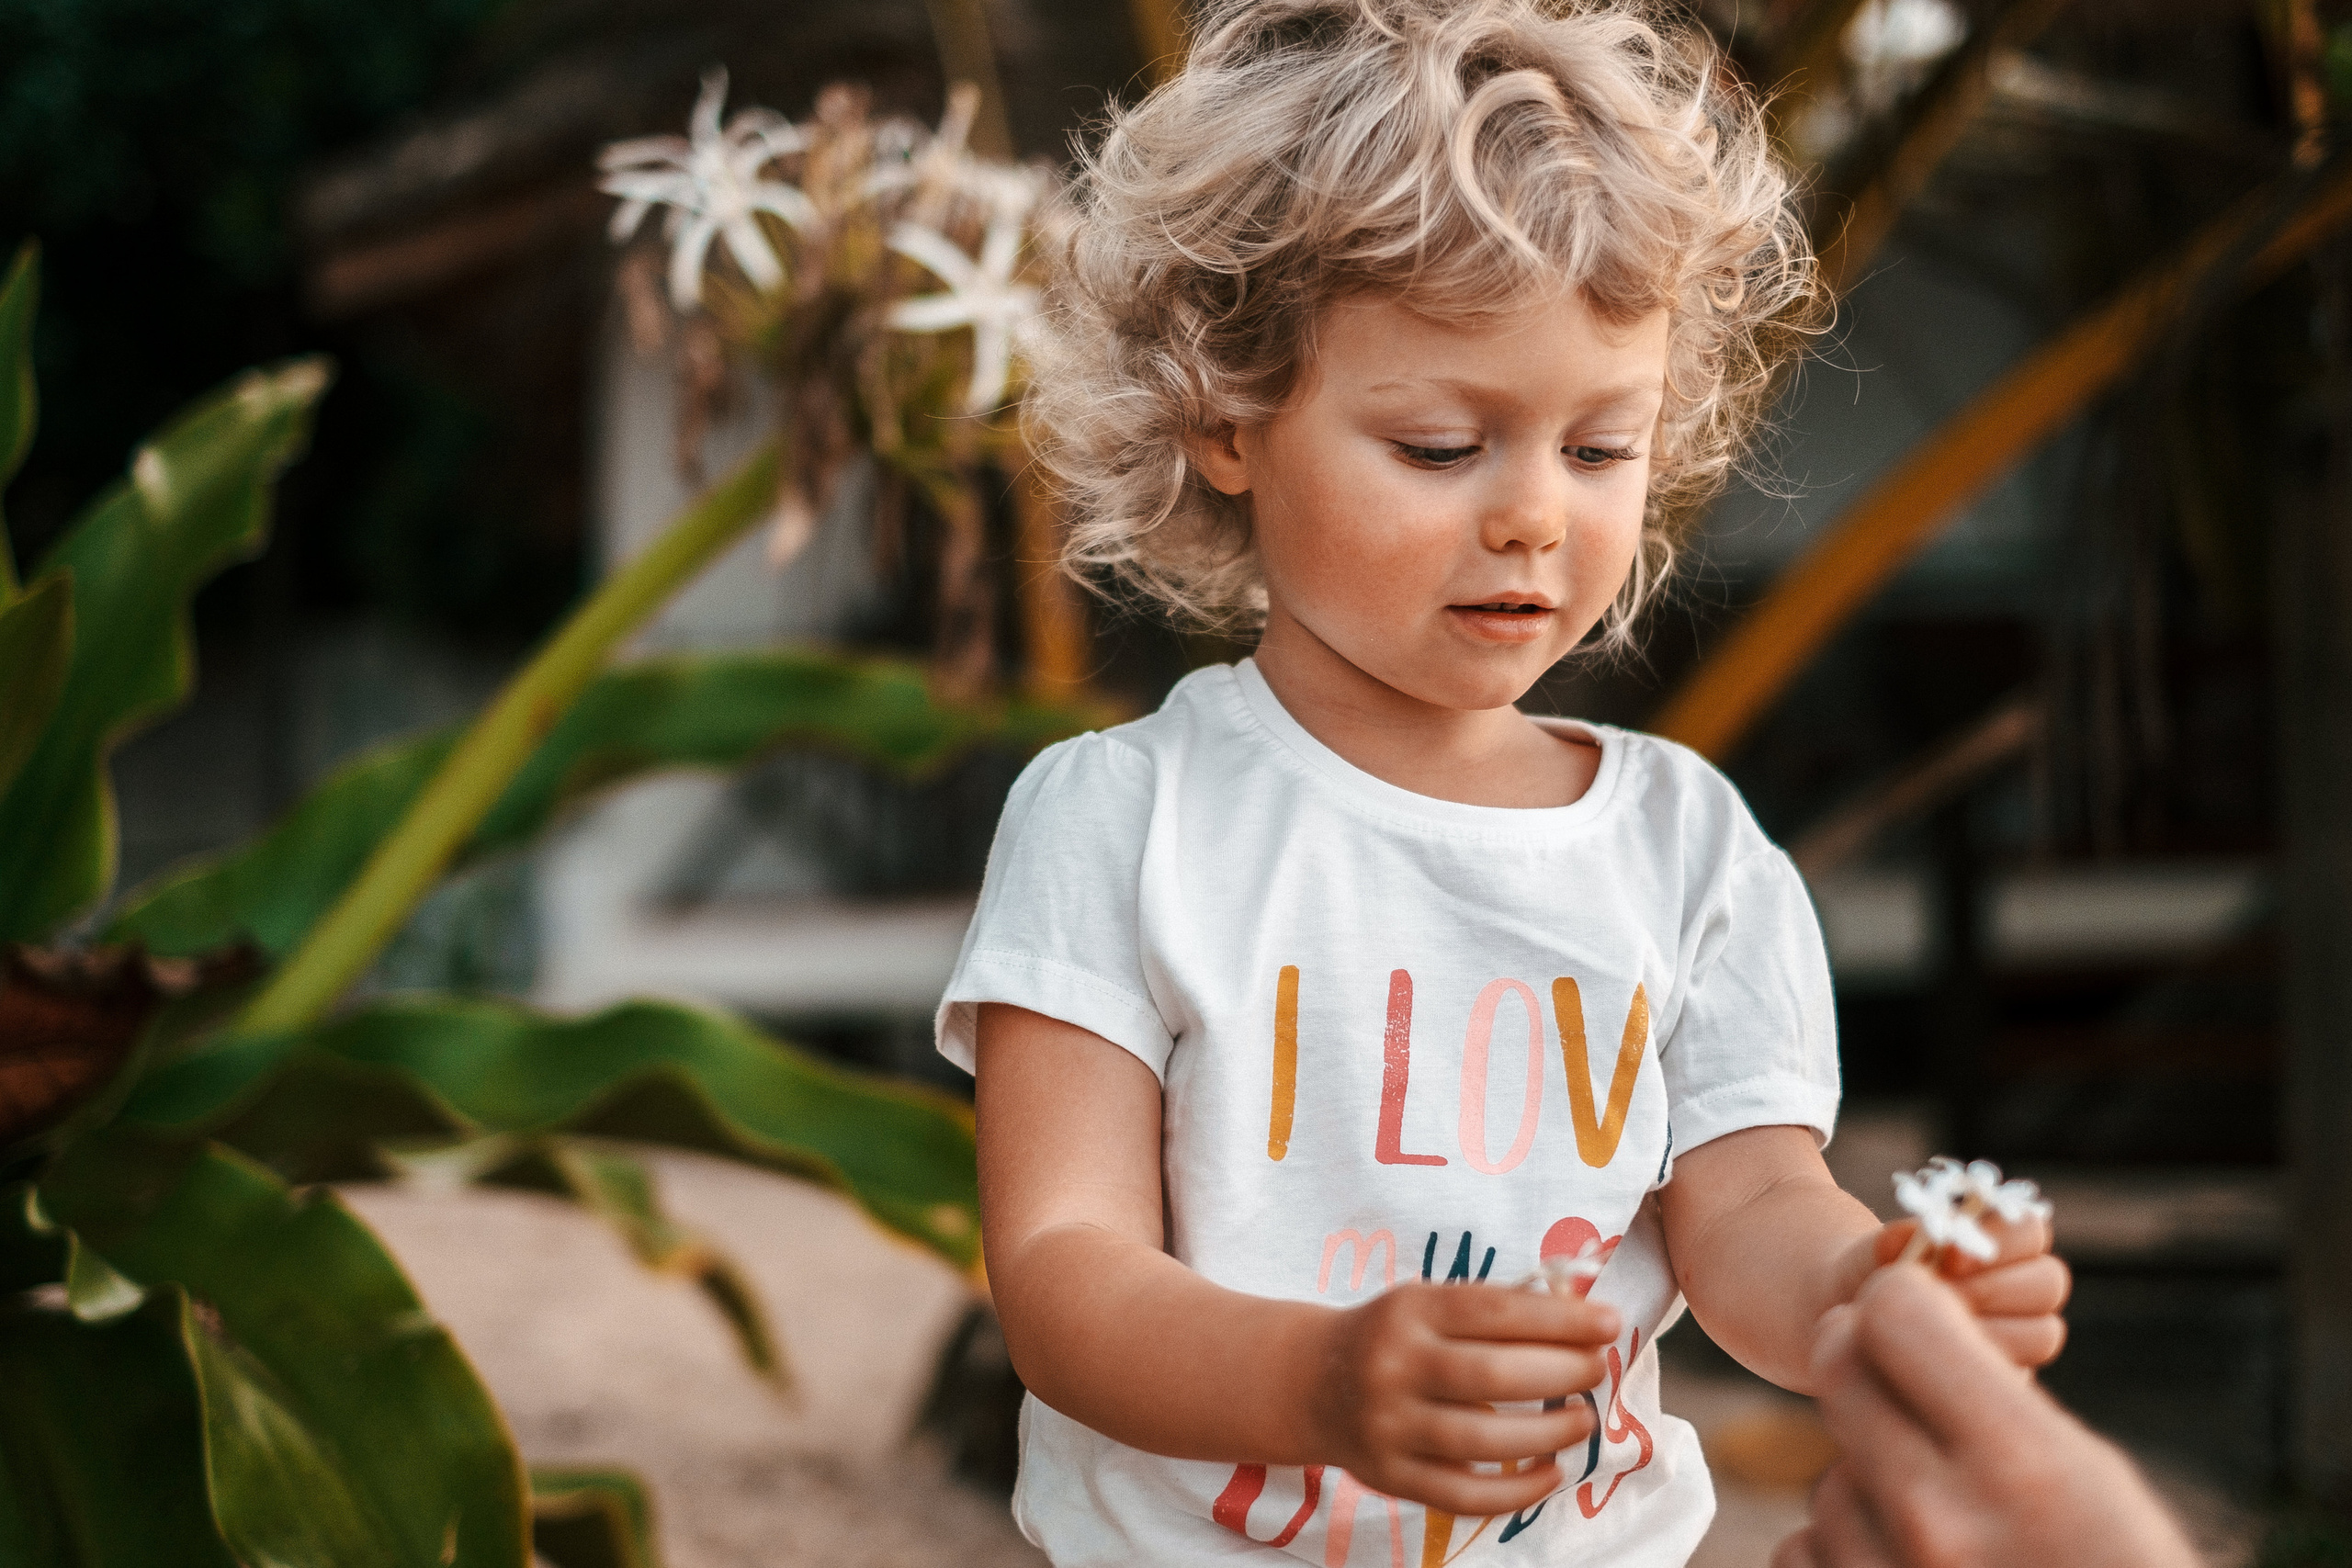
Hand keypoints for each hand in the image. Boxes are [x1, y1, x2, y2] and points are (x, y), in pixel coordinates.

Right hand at [1304, 1280, 1618, 1516]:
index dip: (1559, 1318)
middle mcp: (1395, 1366)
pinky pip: (1463, 1495)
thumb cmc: (1392, 1335)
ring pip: (1482, 1441)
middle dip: (1561, 1372)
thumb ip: (1496, 1308)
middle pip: (1492, 1376)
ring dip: (1547, 1433)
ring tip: (1583, 1420)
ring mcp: (1390, 1426)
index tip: (1609, 1323)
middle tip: (1596, 1369)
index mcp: (1410, 1311)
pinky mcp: (1391, 1476)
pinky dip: (1517, 1492)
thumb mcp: (1429, 1302)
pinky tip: (1550, 1474)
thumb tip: (1581, 1310)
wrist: (1312, 1382)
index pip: (1494, 1311)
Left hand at [1771, 1265, 2197, 1567]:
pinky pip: (1802, 1551)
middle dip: (1866, 1364)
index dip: (1905, 1305)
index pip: (1892, 1314)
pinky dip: (1840, 1554)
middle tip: (1901, 1386)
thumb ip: (1992, 1401)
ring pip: (1824, 1473)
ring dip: (1863, 1483)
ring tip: (1937, 1527)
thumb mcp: (2090, 1480)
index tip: (1919, 1318)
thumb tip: (1904, 1320)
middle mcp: (1934, 1518)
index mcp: (2017, 1465)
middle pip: (1838, 1371)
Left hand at [1866, 1207, 2069, 1367]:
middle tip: (1940, 1297)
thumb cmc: (1875, 1282)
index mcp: (1999, 1244)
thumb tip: (1912, 1235)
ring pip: (2045, 1332)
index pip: (2029, 1230)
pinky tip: (1940, 1363)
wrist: (1861, 1330)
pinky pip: (2024, 1375)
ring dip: (1995, 1331)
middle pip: (2049, 1281)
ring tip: (1935, 1330)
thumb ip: (1889, 1243)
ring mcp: (2025, 1334)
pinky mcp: (2014, 1376)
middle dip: (1994, 1289)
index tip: (1949, 1256)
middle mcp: (2022, 1288)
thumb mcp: (1868, 1260)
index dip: (2001, 1240)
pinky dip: (1983, 1367)